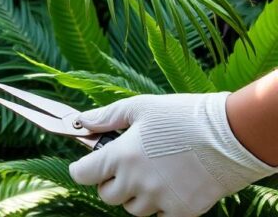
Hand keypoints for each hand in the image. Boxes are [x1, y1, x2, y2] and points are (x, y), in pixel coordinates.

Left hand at [69, 93, 277, 216]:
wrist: (231, 135)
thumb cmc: (183, 116)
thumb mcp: (141, 107)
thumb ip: (107, 117)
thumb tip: (82, 122)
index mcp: (121, 155)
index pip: (82, 175)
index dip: (84, 169)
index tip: (92, 165)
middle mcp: (137, 181)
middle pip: (107, 195)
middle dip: (112, 182)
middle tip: (127, 166)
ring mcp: (160, 199)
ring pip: (133, 208)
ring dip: (137, 195)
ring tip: (154, 173)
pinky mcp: (183, 210)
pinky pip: (160, 216)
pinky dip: (161, 205)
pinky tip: (172, 184)